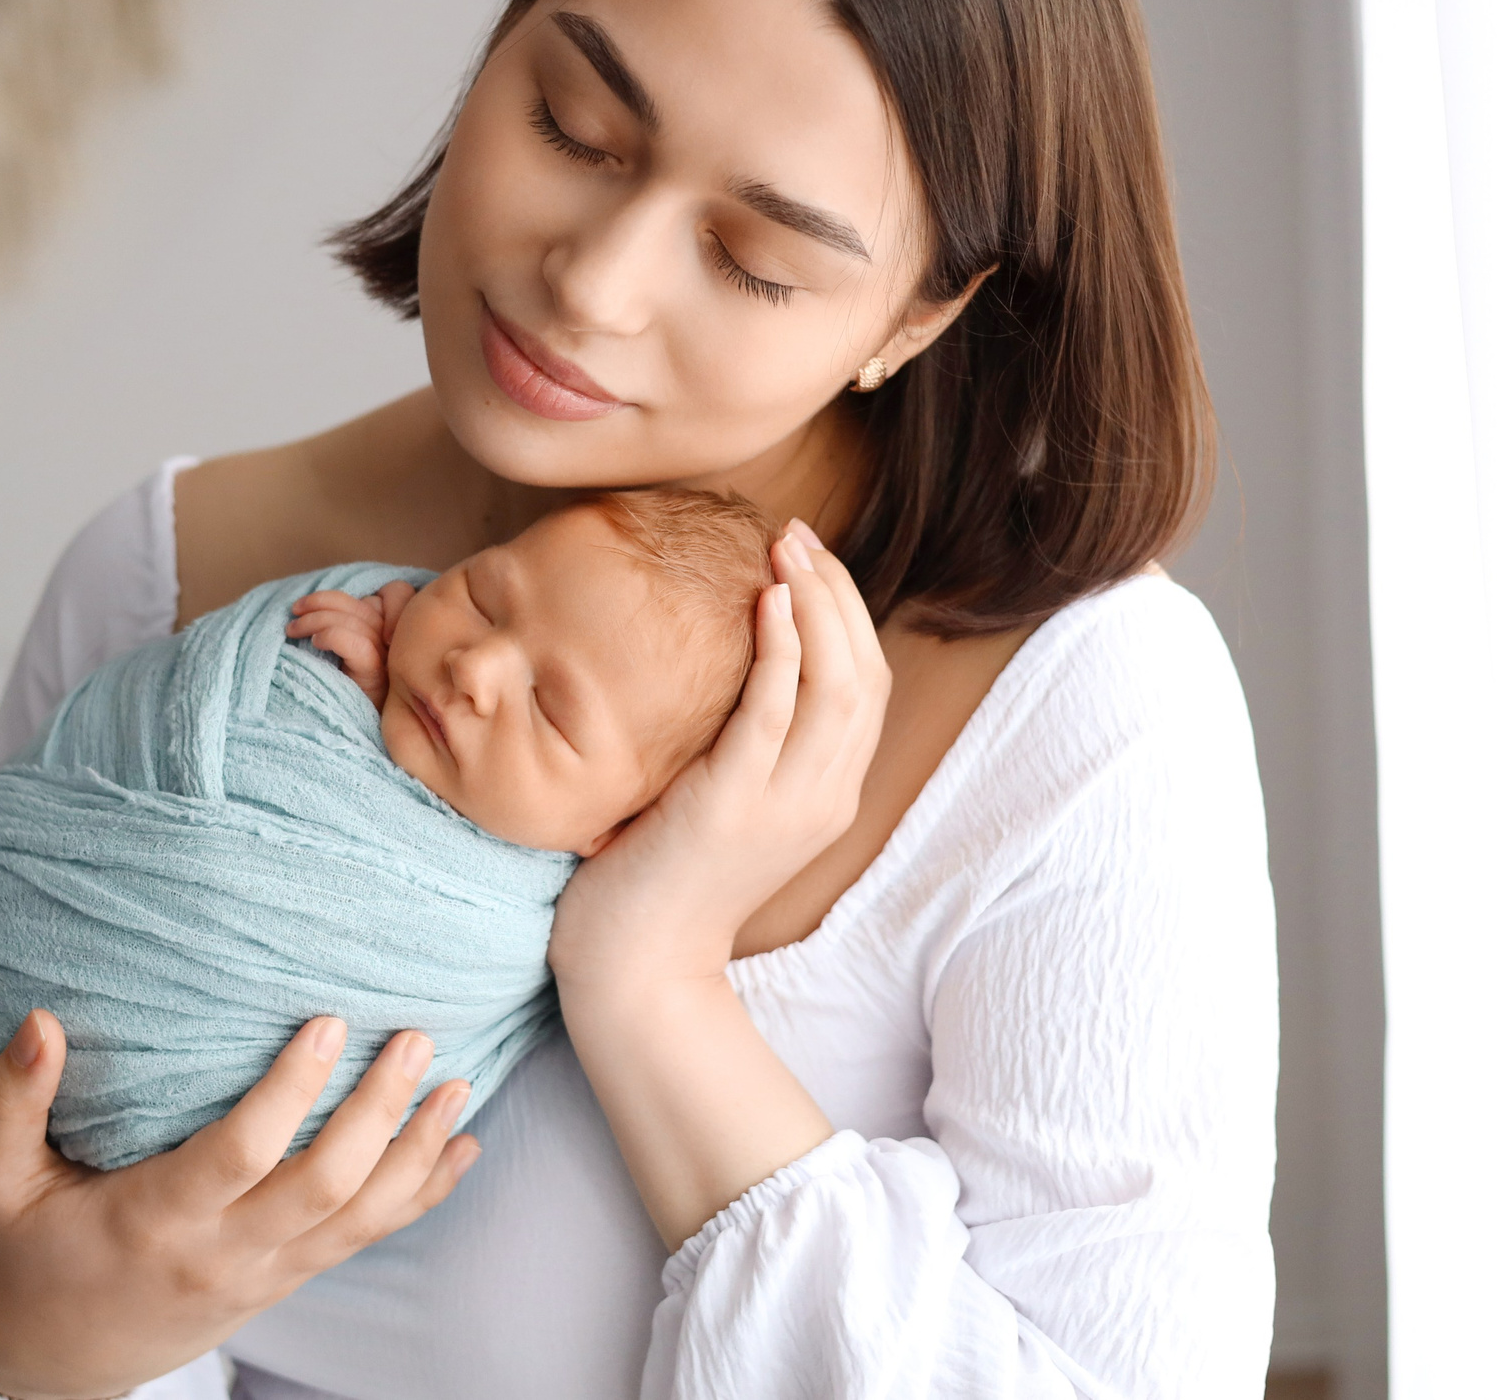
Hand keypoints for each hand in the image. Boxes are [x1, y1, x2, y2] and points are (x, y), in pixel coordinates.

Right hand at [0, 1009, 475, 1399]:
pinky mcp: (291, 1275)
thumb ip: (12, 1105)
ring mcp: (267, 1270)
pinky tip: (462, 1147)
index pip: (238, 1156)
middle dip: (378, 1112)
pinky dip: (421, 1192)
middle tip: (416, 1038)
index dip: (289, 1093)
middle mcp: (224, 1251)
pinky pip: (368, 1238)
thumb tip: (39, 1022)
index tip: (327, 1022)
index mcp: (156, 1219)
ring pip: (362, 1217)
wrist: (63, 1356)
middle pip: (323, 1187)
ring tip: (458, 1084)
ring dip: (418, 1151)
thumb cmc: (33, 1249)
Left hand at [286, 582, 414, 707]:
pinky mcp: (376, 673)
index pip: (393, 592)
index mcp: (394, 632)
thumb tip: (314, 607)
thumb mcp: (346, 653)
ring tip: (292, 630)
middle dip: (321, 602)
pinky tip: (315, 644)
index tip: (304, 607)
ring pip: (356, 619)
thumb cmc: (342, 694)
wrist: (346, 734)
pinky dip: (331, 635)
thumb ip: (349, 626)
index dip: (352, 594)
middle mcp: (396, 642)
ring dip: (316, 619)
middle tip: (293, 613)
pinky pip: (355, 642)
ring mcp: (389, 657)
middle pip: (364, 603)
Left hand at [547, 519, 890, 994]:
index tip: (809, 559)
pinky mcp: (736, 805)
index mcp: (826, 795)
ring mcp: (787, 803)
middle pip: (865, 673)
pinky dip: (781, 649)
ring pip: (837, 684)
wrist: (634, 966)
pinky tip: (767, 600)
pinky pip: (776, 712)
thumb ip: (742, 743)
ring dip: (817, 605)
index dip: (847, 613)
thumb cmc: (658, 878)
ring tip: (786, 550)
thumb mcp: (720, 800)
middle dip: (838, 593)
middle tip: (799, 536)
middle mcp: (823, 798)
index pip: (867, 685)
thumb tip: (727, 666)